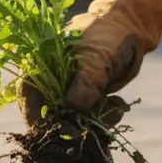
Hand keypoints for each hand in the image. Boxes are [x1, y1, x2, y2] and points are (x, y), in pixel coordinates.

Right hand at [19, 0, 161, 125]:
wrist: (132, 29)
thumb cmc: (109, 34)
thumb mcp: (98, 55)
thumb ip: (87, 79)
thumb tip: (74, 105)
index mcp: (41, 66)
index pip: (28, 96)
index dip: (36, 117)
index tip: (52, 132)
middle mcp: (50, 83)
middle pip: (48, 115)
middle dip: (70, 125)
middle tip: (91, 128)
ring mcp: (68, 93)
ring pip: (71, 121)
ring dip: (91, 123)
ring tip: (115, 109)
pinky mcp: (85, 101)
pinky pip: (89, 120)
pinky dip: (103, 119)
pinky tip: (118, 106)